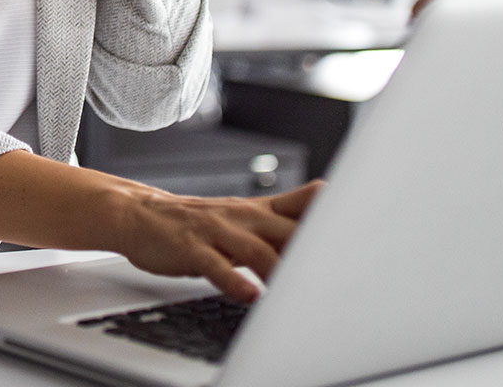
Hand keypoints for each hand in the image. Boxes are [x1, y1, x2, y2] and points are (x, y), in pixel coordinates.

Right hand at [115, 181, 322, 301]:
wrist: (140, 214)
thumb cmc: (198, 221)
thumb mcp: (244, 213)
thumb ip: (284, 213)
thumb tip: (328, 210)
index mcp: (258, 210)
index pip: (305, 206)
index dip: (334, 218)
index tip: (362, 235)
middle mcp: (242, 217)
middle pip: (288, 232)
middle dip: (315, 252)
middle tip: (341, 274)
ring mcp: (216, 231)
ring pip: (257, 251)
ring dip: (280, 272)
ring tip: (299, 294)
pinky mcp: (191, 248)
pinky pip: (215, 265)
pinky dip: (233, 282)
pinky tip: (249, 297)